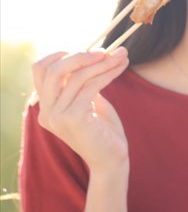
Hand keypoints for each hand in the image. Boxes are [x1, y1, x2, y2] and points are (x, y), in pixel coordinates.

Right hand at [32, 49, 130, 173]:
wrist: (112, 160)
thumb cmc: (104, 131)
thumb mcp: (89, 102)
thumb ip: (82, 83)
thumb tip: (90, 55)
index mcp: (46, 106)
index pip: (40, 70)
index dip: (61, 54)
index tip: (88, 51)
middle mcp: (46, 112)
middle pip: (53, 70)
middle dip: (81, 55)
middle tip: (107, 51)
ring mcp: (57, 116)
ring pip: (76, 76)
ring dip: (103, 62)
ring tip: (122, 56)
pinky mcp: (73, 118)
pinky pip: (90, 86)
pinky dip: (108, 73)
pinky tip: (121, 67)